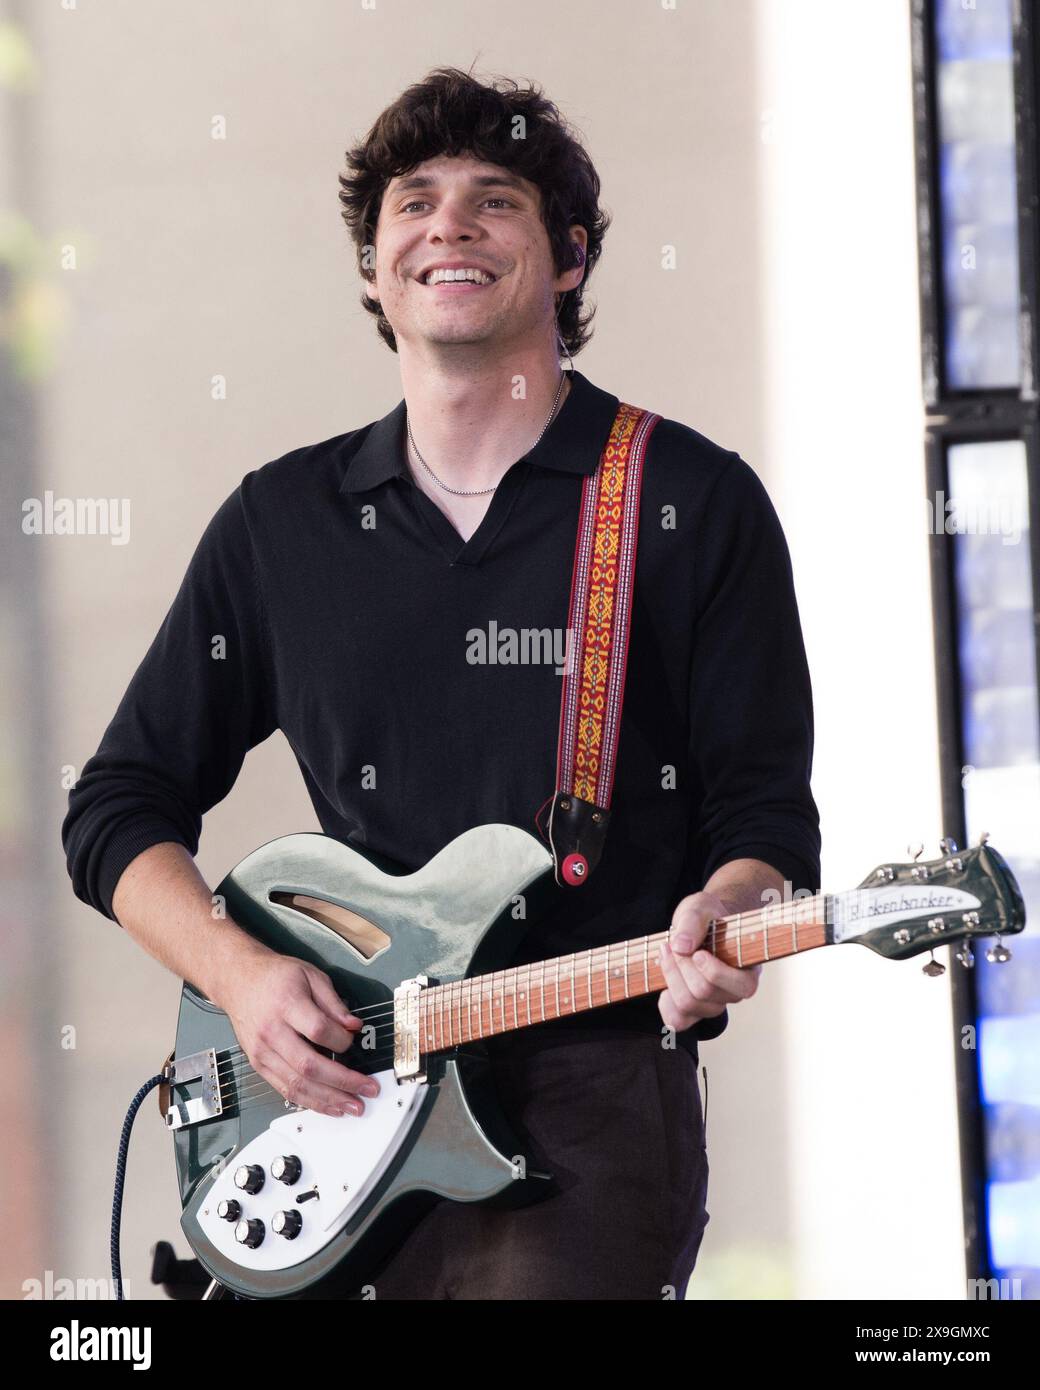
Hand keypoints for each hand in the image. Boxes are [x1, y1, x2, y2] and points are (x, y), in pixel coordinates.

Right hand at [212, 945, 379, 1117]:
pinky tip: (327, 1106)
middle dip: (342, 1082)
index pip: (319, 1030)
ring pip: (296, 1084)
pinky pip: (284, 1089)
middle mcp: (272, 1031)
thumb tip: (354, 1026)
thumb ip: (334, 1002)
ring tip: (352, 1106)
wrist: (238, 981)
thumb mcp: (310, 975)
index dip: (342, 1040)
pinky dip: (308, 1101)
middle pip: (309, 1065)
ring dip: (327, 1100)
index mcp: (287, 1004)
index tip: (355, 1040)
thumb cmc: (275, 976)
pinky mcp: (259, 1064)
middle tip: (367, 1089)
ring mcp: (263, 1052)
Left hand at [658, 891, 761, 1033]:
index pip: (742, 987)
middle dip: (681, 966)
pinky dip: (665, 1004)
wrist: (700, 924)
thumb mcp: (701, 908)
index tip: (698, 952)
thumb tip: (681, 946)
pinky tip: (664, 984)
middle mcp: (734, 992)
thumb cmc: (707, 916)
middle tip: (672, 944)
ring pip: (688, 1006)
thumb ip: (693, 922)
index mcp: (749, 969)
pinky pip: (678, 1022)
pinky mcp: (694, 1010)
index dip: (714, 972)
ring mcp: (714, 1004)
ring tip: (667, 953)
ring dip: (671, 977)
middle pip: (704, 993)